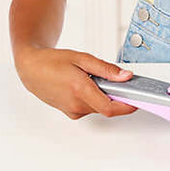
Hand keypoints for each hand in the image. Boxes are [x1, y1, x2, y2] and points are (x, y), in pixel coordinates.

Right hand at [15, 47, 137, 119]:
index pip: (110, 108)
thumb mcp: (82, 58)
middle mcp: (76, 105)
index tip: (138, 100)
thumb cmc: (53, 61)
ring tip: (94, 78)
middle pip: (106, 108)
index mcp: (80, 90)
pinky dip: (94, 98)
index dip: (127, 106)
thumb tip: (126, 76)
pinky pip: (89, 108)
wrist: (31, 69)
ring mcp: (72, 111)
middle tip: (119, 81)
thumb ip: (106, 69)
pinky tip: (86, 85)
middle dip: (117, 97)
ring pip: (98, 108)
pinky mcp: (70, 112)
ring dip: (104, 96)